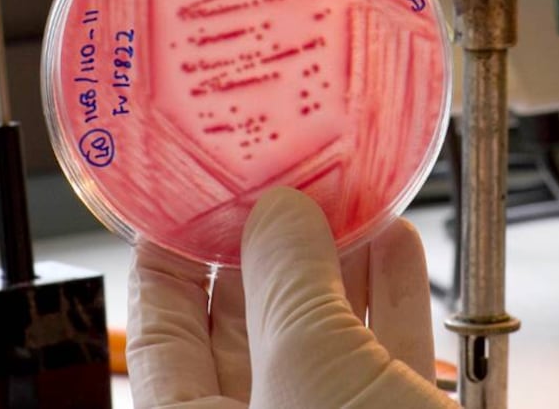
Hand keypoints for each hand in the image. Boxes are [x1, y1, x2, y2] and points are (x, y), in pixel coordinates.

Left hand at [126, 187, 457, 407]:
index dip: (171, 263)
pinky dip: (394, 295)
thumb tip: (277, 214)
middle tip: (281, 189)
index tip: (187, 203)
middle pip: (250, 328)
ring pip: (328, 334)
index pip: (163, 338)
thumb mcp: (310, 369)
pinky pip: (388, 350)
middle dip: (271, 252)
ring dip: (341, 263)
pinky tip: (395, 248)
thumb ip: (289, 280)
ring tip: (344, 204)